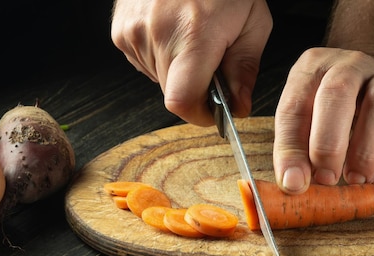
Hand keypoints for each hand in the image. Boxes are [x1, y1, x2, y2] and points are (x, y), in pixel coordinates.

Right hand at [111, 0, 272, 125]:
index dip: (200, 115)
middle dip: (196, 90)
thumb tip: (238, 106)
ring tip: (193, 39)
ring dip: (179, 72)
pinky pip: (145, 63)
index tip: (214, 111)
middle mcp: (158, 35)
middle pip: (174, 94)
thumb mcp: (253, 22)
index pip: (182, 101)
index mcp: (194, 35)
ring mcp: (134, 32)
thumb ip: (245, 69)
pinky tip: (175, 33)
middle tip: (212, 63)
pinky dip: (162, 58)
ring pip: (159, 80)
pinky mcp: (121, 30)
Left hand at [273, 47, 373, 193]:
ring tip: (356, 179)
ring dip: (366, 151)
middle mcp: (349, 66)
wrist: (372, 78)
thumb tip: (294, 185)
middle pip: (338, 94)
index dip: (292, 150)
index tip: (295, 183)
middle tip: (327, 179)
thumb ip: (294, 150)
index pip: (294, 107)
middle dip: (329, 145)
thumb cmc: (327, 107)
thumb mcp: (302, 119)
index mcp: (312, 69)